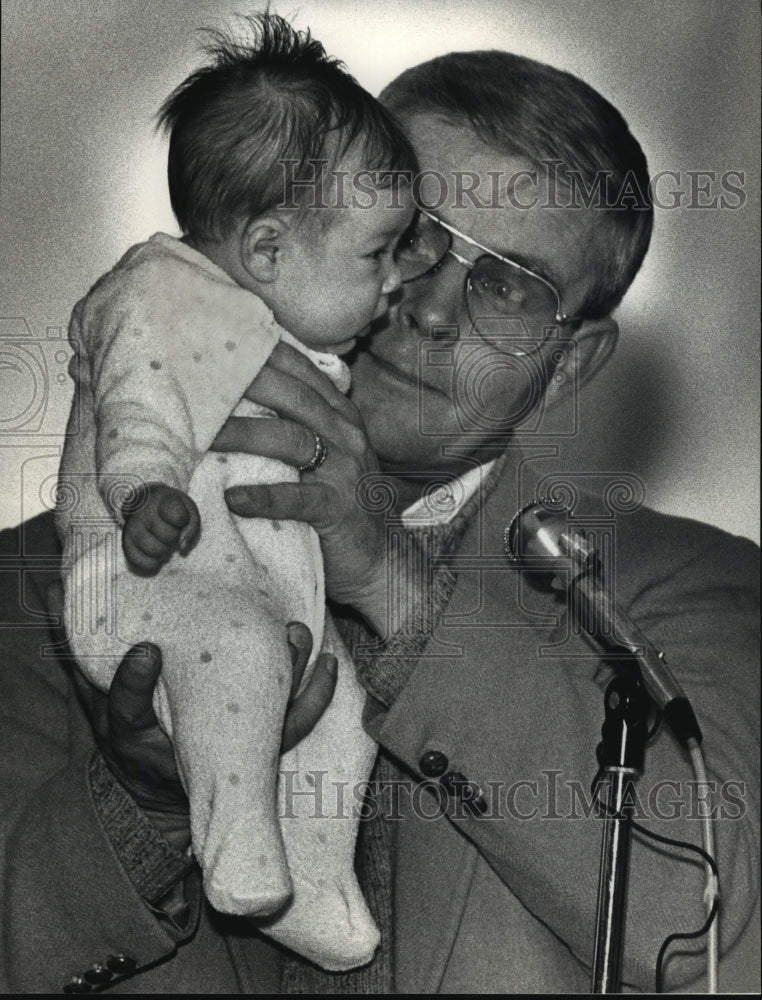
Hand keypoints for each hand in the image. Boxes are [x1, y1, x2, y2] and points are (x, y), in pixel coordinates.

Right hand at [71, 625, 336, 852]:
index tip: (146, 651)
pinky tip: (328, 664)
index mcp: (136, 735)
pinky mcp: (257, 749)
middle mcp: (185, 746)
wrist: (161, 797)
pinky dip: (315, 697)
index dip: (134, 682)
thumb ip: (82, 656)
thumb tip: (54, 595)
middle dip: (244, 675)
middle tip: (268, 636)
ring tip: (301, 636)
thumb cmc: (132, 740)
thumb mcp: (99, 704)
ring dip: (292, 682)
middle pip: (217, 718)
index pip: (129, 709)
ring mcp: (226, 750)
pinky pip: (293, 727)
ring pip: (267, 724)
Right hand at [122, 482, 200, 574]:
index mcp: (159, 500)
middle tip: (169, 528)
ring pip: (158, 552)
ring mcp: (132, 530)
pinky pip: (147, 564)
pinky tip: (153, 550)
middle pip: (170, 537)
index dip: (183, 520)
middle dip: (175, 536)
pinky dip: (155, 562)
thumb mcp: (187, 509)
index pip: (178, 517)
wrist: (143, 504)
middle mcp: (142, 514)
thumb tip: (182, 547)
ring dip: (165, 549)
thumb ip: (191, 526)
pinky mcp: (127, 546)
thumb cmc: (170, 508)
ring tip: (160, 539)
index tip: (178, 515)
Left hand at [213, 341, 387, 622]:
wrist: (382, 560)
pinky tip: (233, 498)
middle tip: (199, 377)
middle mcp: (346, 435)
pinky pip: (298, 498)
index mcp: (340, 416)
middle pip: (293, 397)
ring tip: (201, 435)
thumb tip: (237, 402)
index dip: (265, 352)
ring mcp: (345, 471)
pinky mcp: (338, 509)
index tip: (222, 340)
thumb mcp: (325, 455)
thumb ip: (296, 425)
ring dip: (243, 435)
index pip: (301, 373)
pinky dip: (264, 498)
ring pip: (291, 440)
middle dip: (247, 383)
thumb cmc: (341, 504)